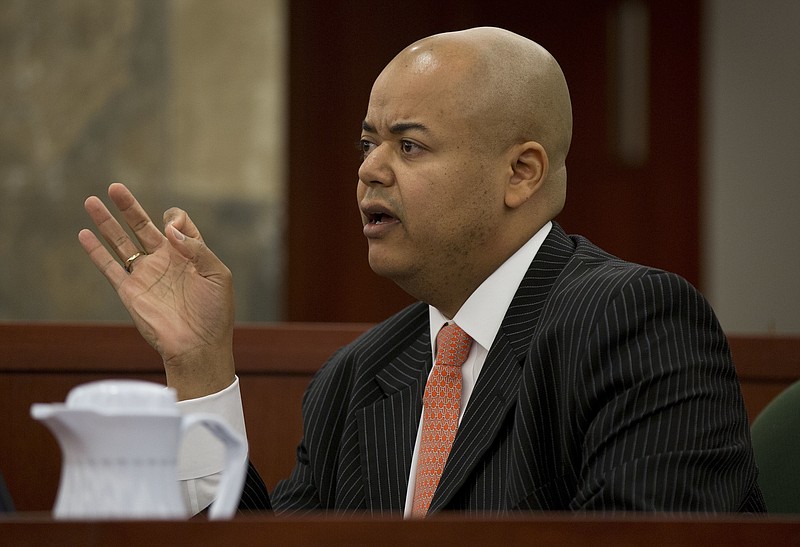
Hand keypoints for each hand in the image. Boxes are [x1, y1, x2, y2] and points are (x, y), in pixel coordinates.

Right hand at [78, 183, 234, 399]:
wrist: (198, 347)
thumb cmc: (214, 314)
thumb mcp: (217, 275)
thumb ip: (197, 248)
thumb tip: (169, 229)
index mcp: (189, 255)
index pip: (177, 224)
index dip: (175, 220)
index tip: (172, 230)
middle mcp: (165, 261)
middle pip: (142, 226)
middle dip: (128, 207)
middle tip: (114, 187)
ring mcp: (146, 275)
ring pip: (121, 242)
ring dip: (106, 223)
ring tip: (92, 201)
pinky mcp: (130, 292)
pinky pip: (110, 268)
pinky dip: (96, 252)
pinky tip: (84, 235)